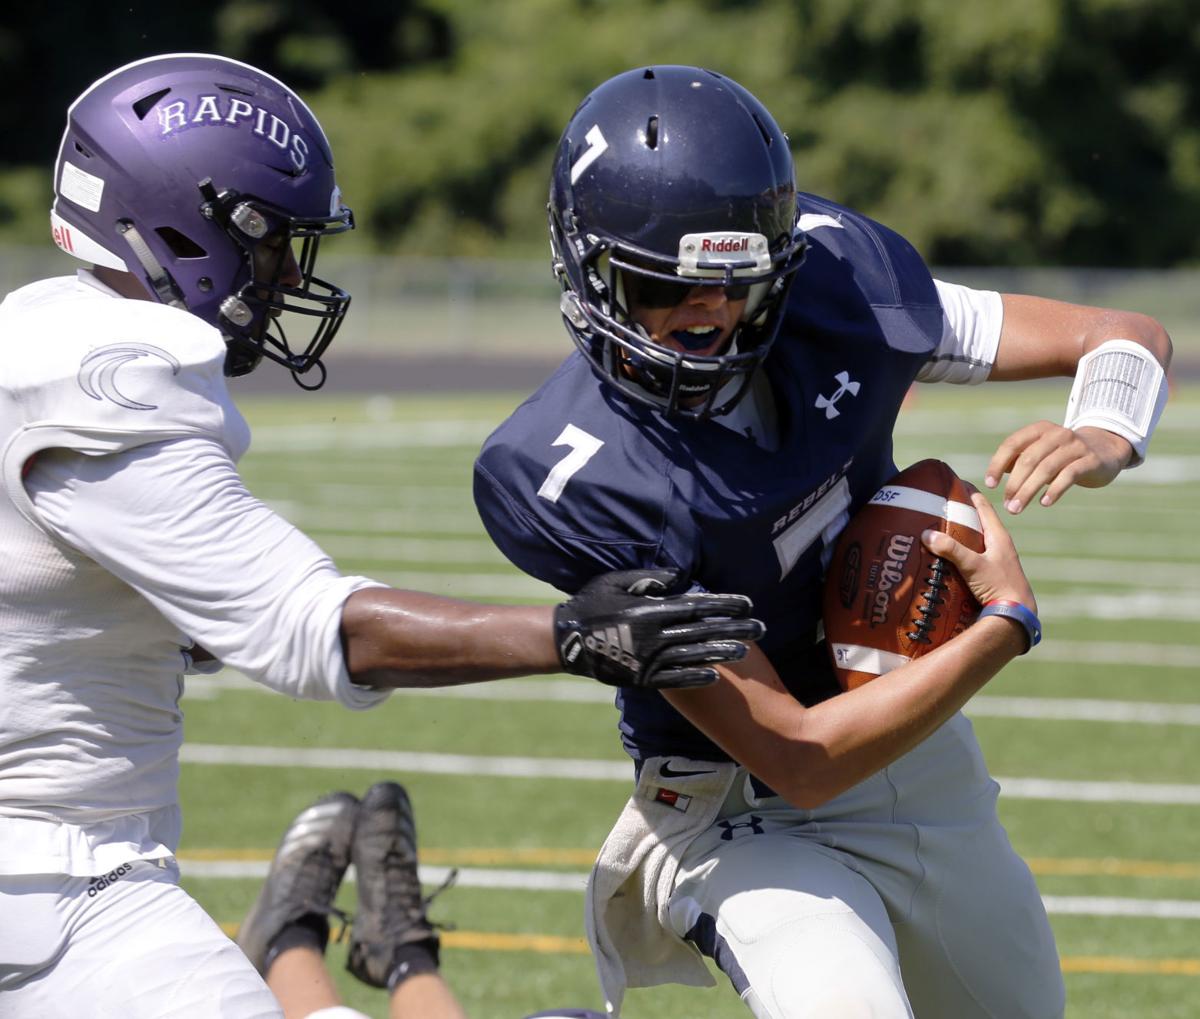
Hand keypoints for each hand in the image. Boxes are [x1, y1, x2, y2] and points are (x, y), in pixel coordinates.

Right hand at [553, 569, 764, 688]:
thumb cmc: (591, 604)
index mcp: (651, 609)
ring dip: (721, 653)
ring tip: (746, 651)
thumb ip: (650, 577)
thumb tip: (680, 576)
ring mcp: (649, 658)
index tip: (747, 603)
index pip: (697, 606)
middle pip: (703, 631)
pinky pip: (674, 679)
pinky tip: (715, 675)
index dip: (724, 605)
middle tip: (761, 628)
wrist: (567, 641)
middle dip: (734, 629)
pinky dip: (695, 676)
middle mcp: (654, 635)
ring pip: (693, 655)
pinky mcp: (641, 678)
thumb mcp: (617, 581)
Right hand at [921, 491, 1036, 613]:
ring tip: (937, 530)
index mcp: (999, 536)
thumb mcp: (973, 566)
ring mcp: (996, 560)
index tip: (953, 481)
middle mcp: (999, 545)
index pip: (983, 505)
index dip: (968, 492)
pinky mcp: (991, 574)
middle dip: (960, 512)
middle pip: (977, 521)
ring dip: (959, 533)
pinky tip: (946, 557)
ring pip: (975, 539)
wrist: (1016, 616)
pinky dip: (960, 551)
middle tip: (937, 506)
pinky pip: (973, 555)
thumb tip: (926, 534)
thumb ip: (951, 549)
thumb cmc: (999, 588)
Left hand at [985, 420, 1132, 512]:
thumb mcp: (1040, 453)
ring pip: (1046, 469)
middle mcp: (1057, 434)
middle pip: (1028, 460)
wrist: (1105, 450)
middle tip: (1006, 504)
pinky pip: (1069, 475)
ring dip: (1028, 491)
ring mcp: (1075, 446)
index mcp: (1039, 430)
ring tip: (1017, 508)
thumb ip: (1018, 461)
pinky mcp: (1090, 460)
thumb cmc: (1063, 455)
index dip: (997, 464)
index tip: (990, 484)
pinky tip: (1044, 503)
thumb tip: (993, 478)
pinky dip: (1054, 490)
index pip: (1012, 445)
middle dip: (1014, 484)